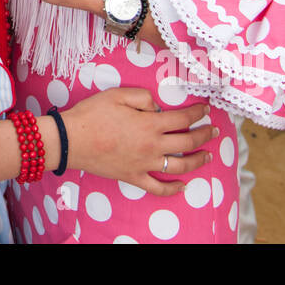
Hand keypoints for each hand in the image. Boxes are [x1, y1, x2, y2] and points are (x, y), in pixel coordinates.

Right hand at [63, 88, 214, 195]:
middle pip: (187, 141)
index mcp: (149, 124)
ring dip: (198, 161)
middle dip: (205, 135)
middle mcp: (152, 146)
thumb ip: (143, 97)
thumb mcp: (117, 95)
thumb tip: (157, 107)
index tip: (205, 110)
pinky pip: (158, 188)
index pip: (182, 118)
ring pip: (180, 166)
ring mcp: (144, 165)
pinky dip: (173, 190)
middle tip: (214, 130)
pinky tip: (183, 187)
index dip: (197, 113)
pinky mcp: (133, 177)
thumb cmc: (92, 115)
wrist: (71, 140)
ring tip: (208, 156)